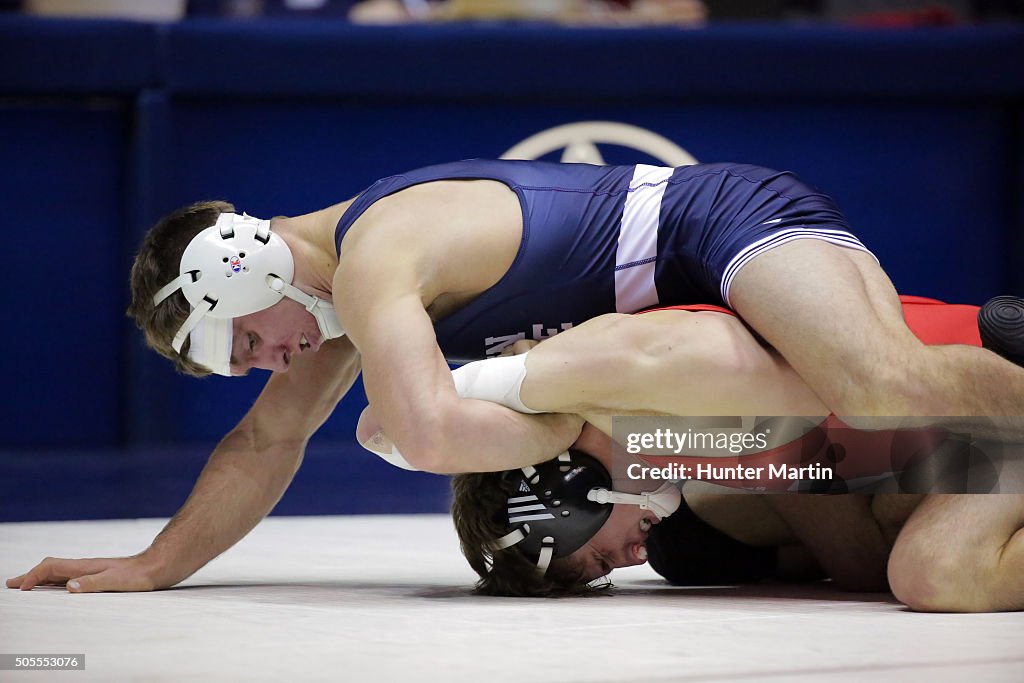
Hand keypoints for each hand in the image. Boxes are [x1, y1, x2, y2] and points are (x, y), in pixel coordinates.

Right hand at [6, 555, 162, 592]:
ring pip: (59, 573)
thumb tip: (69, 587)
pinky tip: (58, 588)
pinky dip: (55, 582)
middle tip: (11, 584)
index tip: (18, 588)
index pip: (50, 568)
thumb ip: (93, 583)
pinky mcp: (99, 575)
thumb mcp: (116, 581)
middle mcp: (85, 567)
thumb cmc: (139, 576)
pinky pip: (70, 578)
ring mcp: (91, 570)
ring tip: (27, 586)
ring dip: (41, 579)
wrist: (158, 567)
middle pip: (50, 569)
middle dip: (30, 576)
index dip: (32, 576)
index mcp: (84, 567)